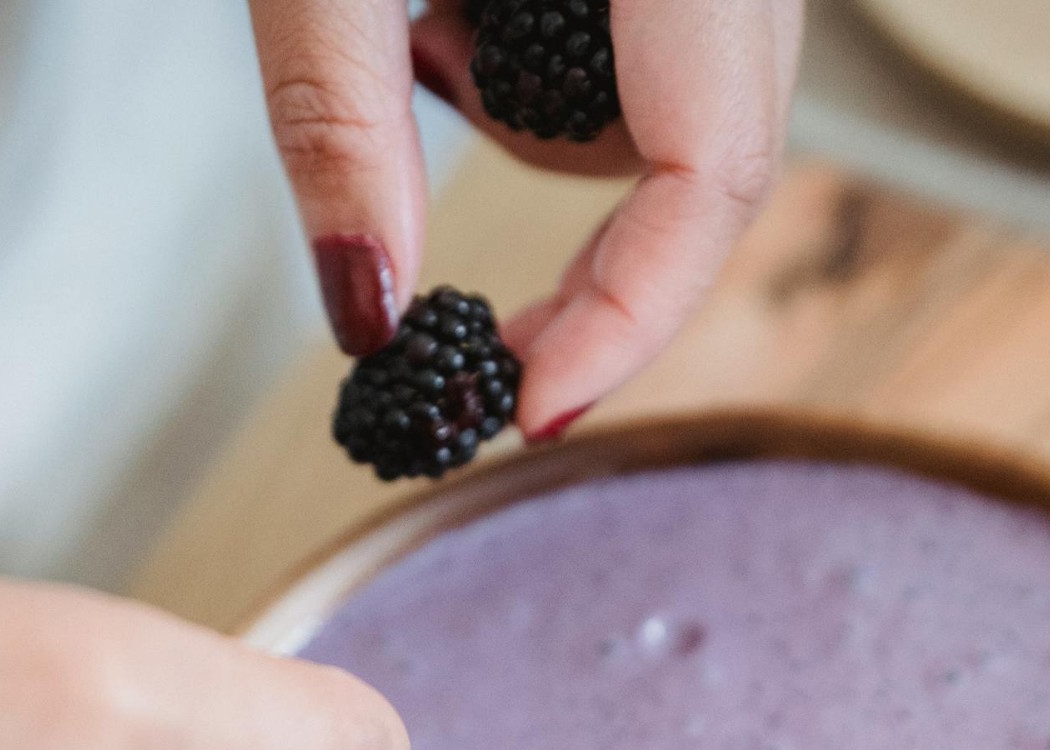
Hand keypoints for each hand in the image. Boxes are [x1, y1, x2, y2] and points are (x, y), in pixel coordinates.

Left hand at [250, 0, 803, 436]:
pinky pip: (652, 59)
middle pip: (711, 167)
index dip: (627, 317)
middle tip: (466, 341)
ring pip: (675, 119)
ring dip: (538, 133)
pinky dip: (541, 79)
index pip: (713, 170)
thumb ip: (336, 115)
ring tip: (426, 33)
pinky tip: (451, 12)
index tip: (521, 410)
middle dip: (587, 265)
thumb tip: (369, 319)